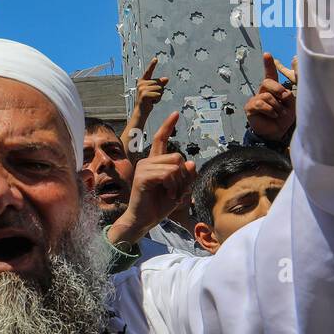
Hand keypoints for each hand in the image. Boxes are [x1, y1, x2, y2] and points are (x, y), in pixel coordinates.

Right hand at [108, 112, 196, 247]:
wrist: (144, 220)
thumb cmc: (159, 206)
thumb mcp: (179, 190)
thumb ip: (186, 176)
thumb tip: (191, 162)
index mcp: (155, 163)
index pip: (161, 139)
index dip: (168, 126)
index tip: (176, 113)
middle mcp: (147, 162)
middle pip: (177, 156)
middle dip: (183, 176)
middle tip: (177, 191)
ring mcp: (143, 168)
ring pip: (175, 166)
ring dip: (178, 183)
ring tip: (172, 195)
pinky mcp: (143, 177)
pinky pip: (168, 174)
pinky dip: (173, 186)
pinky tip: (168, 195)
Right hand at [135, 57, 167, 120]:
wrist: (141, 111)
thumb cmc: (148, 101)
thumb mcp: (155, 91)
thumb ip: (160, 84)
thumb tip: (166, 78)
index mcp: (143, 81)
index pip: (149, 72)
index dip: (152, 65)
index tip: (156, 58)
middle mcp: (141, 84)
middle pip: (159, 83)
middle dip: (160, 91)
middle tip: (152, 98)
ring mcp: (142, 89)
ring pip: (160, 89)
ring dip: (159, 96)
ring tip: (152, 100)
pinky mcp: (145, 95)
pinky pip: (158, 94)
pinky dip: (157, 99)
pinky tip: (151, 103)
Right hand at [245, 52, 296, 142]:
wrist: (277, 133)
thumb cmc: (284, 118)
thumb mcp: (291, 105)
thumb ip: (288, 96)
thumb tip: (283, 94)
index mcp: (273, 89)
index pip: (270, 75)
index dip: (268, 65)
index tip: (267, 55)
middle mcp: (263, 92)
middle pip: (268, 82)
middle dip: (278, 89)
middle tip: (284, 98)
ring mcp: (255, 99)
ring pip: (266, 95)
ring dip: (277, 105)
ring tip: (280, 113)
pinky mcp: (250, 108)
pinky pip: (261, 104)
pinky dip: (270, 110)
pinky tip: (274, 115)